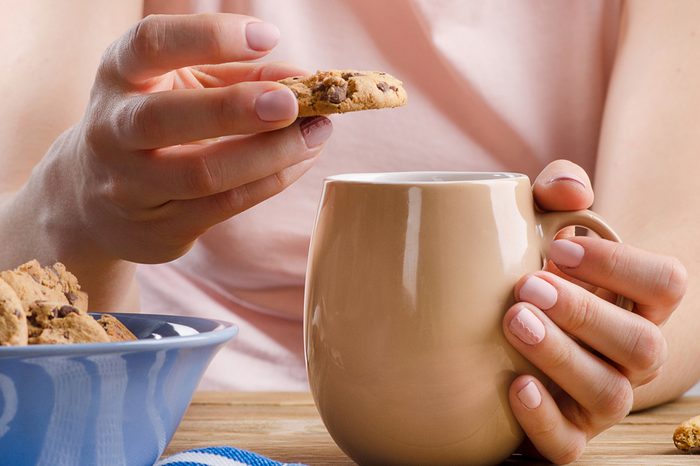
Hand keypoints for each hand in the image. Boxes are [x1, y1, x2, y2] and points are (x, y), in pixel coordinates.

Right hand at [37, 13, 330, 262]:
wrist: (93, 200)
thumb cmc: (153, 126)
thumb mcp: (181, 87)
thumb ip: (239, 76)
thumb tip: (305, 79)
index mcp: (118, 76)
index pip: (149, 44)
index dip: (208, 37)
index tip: (267, 36)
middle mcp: (113, 131)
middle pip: (165, 117)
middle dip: (235, 108)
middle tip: (293, 101)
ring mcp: (131, 186)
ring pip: (203, 173)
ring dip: (271, 153)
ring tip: (316, 133)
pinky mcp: (160, 227)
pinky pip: (224, 205)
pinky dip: (270, 181)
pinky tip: (300, 161)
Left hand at [503, 160, 687, 463]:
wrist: (493, 334)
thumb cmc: (529, 271)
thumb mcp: (540, 225)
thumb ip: (557, 193)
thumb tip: (571, 191)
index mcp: (637, 302)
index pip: (665, 284)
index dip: (620, 266)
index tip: (560, 246)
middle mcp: (630, 356)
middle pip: (641, 346)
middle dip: (586, 314)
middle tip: (526, 287)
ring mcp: (600, 399)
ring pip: (608, 396)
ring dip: (562, 358)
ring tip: (513, 322)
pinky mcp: (564, 434)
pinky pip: (568, 446)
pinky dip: (543, 419)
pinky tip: (513, 384)